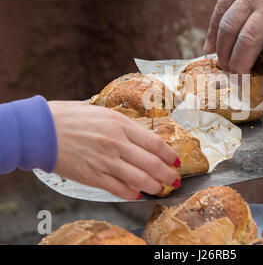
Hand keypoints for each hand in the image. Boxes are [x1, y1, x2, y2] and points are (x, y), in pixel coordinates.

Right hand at [48, 101, 179, 199]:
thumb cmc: (71, 117)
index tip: (177, 160)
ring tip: (161, 189)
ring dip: (154, 186)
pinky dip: (131, 193)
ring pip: (139, 179)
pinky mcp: (93, 176)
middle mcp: (117, 144)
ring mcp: (105, 161)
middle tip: (175, 180)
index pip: (155, 143)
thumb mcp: (102, 112)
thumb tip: (139, 133)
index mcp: (121, 125)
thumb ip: (123, 124)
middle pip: (151, 163)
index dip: (170, 154)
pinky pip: (118, 188)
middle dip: (168, 174)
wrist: (42, 130)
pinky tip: (137, 194)